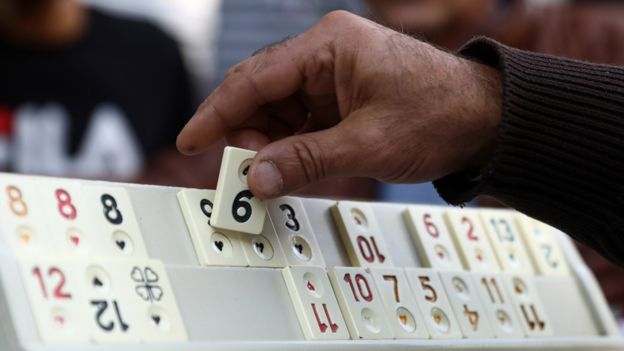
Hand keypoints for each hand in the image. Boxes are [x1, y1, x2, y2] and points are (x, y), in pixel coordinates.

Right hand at [176, 11, 501, 197]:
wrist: (488, 120)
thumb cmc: (440, 116)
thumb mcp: (367, 144)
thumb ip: (305, 161)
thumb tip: (254, 179)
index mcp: (329, 45)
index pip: (255, 77)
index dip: (217, 112)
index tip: (191, 140)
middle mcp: (326, 54)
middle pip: (262, 93)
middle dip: (248, 134)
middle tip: (243, 172)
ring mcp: (334, 75)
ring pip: (279, 110)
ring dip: (270, 143)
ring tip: (272, 174)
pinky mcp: (343, 97)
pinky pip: (302, 120)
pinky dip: (292, 145)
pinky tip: (292, 166)